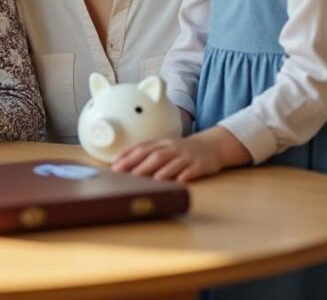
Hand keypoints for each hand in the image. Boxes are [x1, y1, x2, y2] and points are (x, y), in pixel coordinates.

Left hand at [111, 127, 250, 182]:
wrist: (211, 146)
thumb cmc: (181, 151)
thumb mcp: (164, 148)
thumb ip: (146, 155)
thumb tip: (122, 164)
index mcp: (161, 144)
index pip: (142, 148)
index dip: (128, 156)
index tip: (115, 166)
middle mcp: (172, 149)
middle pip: (155, 156)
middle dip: (140, 166)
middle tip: (127, 175)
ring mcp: (187, 156)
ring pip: (173, 162)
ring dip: (162, 171)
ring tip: (152, 180)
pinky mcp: (200, 165)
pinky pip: (193, 170)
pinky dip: (186, 175)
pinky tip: (180, 181)